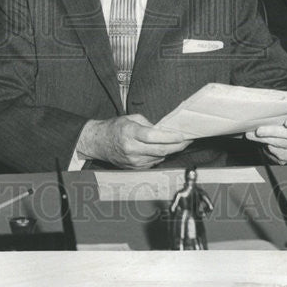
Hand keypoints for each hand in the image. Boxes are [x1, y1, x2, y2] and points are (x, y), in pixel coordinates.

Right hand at [76, 114, 191, 168]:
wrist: (99, 143)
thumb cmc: (115, 128)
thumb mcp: (131, 118)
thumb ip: (148, 124)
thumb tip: (165, 130)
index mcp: (130, 133)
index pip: (154, 136)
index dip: (170, 137)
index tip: (182, 135)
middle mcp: (131, 149)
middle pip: (160, 150)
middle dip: (177, 146)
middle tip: (188, 140)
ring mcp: (133, 161)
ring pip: (159, 157)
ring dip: (171, 151)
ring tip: (179, 143)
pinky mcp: (134, 168)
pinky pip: (153, 162)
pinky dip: (161, 156)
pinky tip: (164, 149)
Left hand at [246, 112, 286, 163]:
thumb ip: (280, 114)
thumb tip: (262, 113)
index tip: (286, 122)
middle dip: (274, 132)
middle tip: (259, 131)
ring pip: (285, 145)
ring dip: (268, 140)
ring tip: (256, 136)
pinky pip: (281, 155)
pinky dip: (271, 149)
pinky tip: (264, 144)